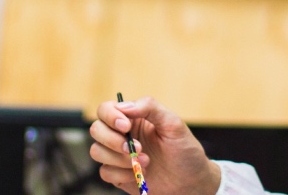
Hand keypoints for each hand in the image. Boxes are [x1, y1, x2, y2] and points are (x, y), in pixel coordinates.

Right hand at [90, 96, 220, 194]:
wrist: (191, 182)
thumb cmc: (185, 151)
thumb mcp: (173, 124)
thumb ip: (150, 107)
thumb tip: (124, 106)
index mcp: (133, 118)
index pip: (106, 109)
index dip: (110, 116)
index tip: (126, 127)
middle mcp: (122, 135)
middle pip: (96, 129)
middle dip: (113, 140)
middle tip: (137, 148)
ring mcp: (118, 155)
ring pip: (97, 151)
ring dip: (119, 158)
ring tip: (146, 162)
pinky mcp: (119, 175)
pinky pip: (105, 172)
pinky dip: (121, 174)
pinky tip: (139, 174)